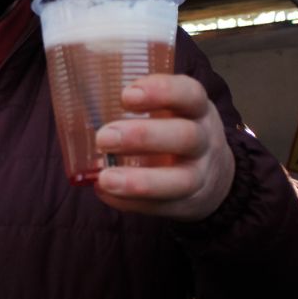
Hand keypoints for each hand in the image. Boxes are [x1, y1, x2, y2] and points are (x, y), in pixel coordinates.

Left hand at [93, 74, 234, 221]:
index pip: (190, 94)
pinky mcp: (188, 204)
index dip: (161, 92)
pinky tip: (106, 192)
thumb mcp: (173, 110)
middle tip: (103, 138)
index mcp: (197, 109)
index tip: (127, 96)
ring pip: (179, 180)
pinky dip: (131, 202)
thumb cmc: (177, 131)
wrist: (216, 177)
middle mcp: (205, 140)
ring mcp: (200, 175)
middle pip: (184, 136)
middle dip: (143, 137)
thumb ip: (141, 104)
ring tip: (105, 179)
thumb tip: (81, 107)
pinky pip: (162, 207)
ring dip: (139, 181)